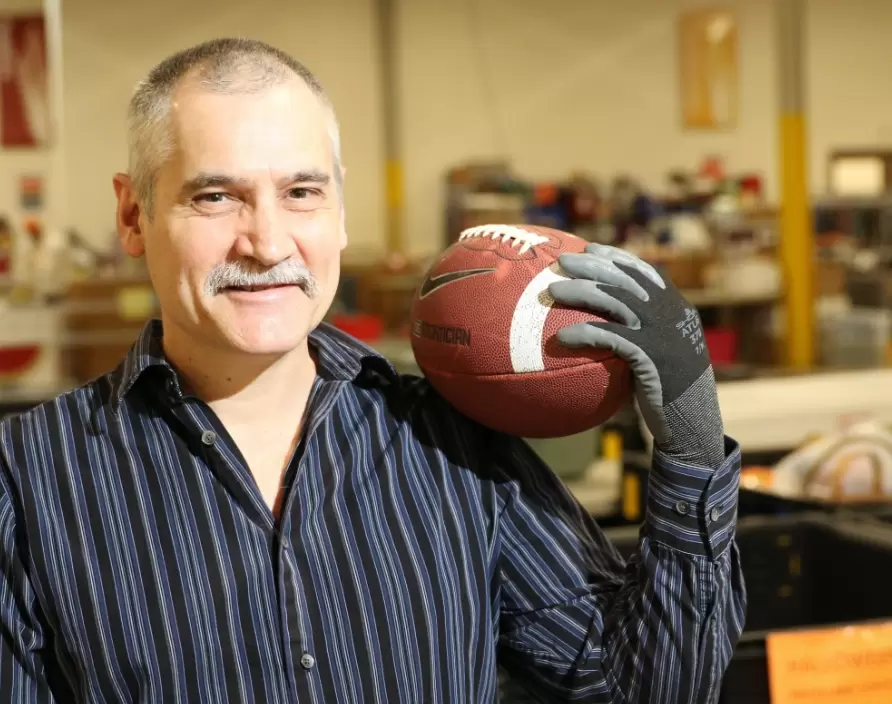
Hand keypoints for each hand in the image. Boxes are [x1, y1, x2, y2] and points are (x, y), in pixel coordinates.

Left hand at [548, 243, 725, 467]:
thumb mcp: (660, 358)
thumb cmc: (670, 396)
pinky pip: (611, 338)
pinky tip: (561, 337)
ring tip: (552, 292)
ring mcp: (663, 334)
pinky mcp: (652, 356)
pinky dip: (585, 333)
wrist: (693, 424)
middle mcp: (672, 315)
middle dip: (592, 266)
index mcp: (676, 310)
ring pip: (617, 300)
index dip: (617, 258)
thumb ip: (641, 338)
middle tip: (562, 262)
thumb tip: (602, 329)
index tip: (589, 250)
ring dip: (581, 292)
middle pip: (626, 279)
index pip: (645, 273)